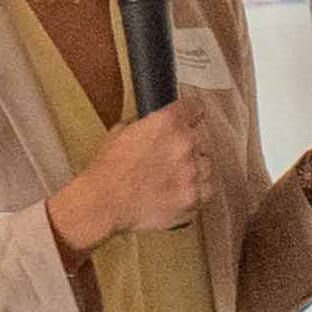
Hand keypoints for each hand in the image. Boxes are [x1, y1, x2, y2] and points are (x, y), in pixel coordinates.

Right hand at [45, 97, 216, 254]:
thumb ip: (146, 124)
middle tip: (171, 159)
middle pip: (203, 140)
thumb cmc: (109, 170)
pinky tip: (177, 193)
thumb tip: (154, 124)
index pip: (195, 108)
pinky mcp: (194, 198)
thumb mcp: (121, 131)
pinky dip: (195, 193)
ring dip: (194, 170)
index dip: (191, 115)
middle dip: (190, 148)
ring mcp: (192, 172)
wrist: (104, 203)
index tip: (191, 119)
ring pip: (207, 166)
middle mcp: (184, 144)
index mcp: (167, 122)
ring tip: (172, 179)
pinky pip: (206, 191)